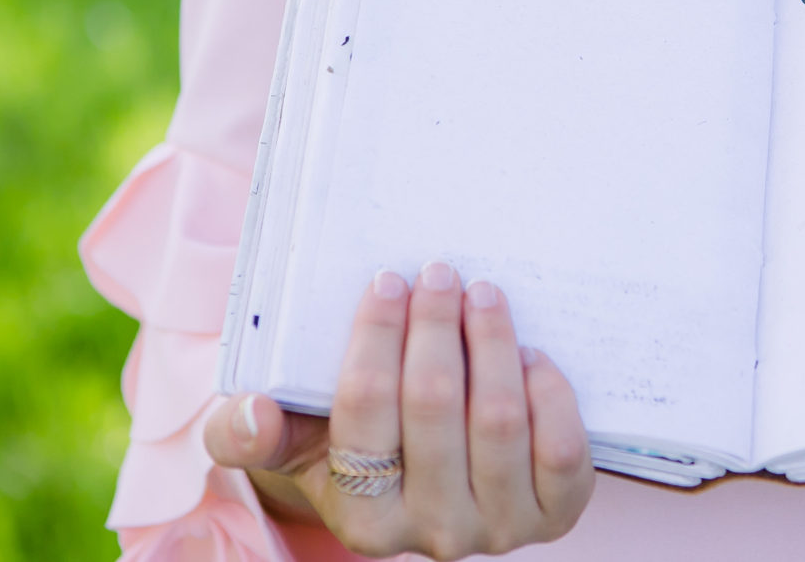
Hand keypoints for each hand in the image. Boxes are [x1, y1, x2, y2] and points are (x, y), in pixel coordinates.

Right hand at [205, 263, 594, 558]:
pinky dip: (548, 391)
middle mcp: (432, 532)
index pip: (363, 410)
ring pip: (499, 420)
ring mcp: (499, 527)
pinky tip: (528, 353)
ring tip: (482, 293)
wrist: (426, 484)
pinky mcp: (555, 512)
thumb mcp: (289, 441)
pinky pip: (560, 447)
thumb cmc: (349, 447)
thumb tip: (251, 411)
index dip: (376, 337)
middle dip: (435, 326)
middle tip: (438, 272)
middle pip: (434, 406)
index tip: (387, 281)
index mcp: (361, 518)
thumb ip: (244, 431)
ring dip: (493, 342)